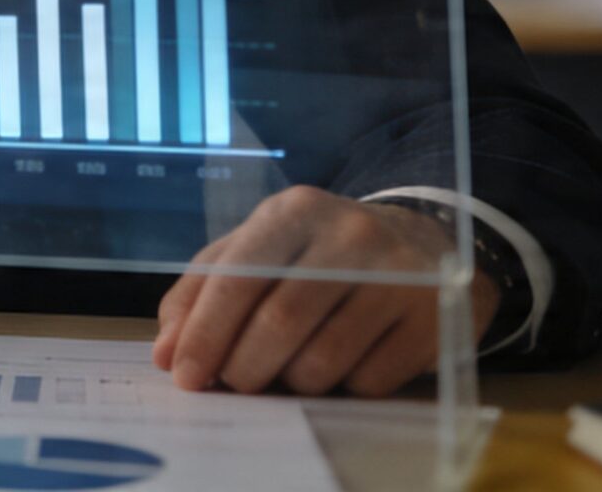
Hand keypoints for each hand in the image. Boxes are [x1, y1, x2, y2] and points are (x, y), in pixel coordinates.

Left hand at [151, 185, 496, 397]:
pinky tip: (342, 366)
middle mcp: (351, 236)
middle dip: (244, 369)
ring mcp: (400, 276)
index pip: (238, 280)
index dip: (205, 334)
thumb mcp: (256, 249)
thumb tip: (167, 352)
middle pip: (279, 325)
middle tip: (235, 384)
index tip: (184, 376)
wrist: (421, 241)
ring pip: (323, 362)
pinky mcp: (434, 319)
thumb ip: (201, 292)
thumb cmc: (318, 252)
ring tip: (288, 371)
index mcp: (295, 211)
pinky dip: (341, 389)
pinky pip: (368, 382)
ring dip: (291, 384)